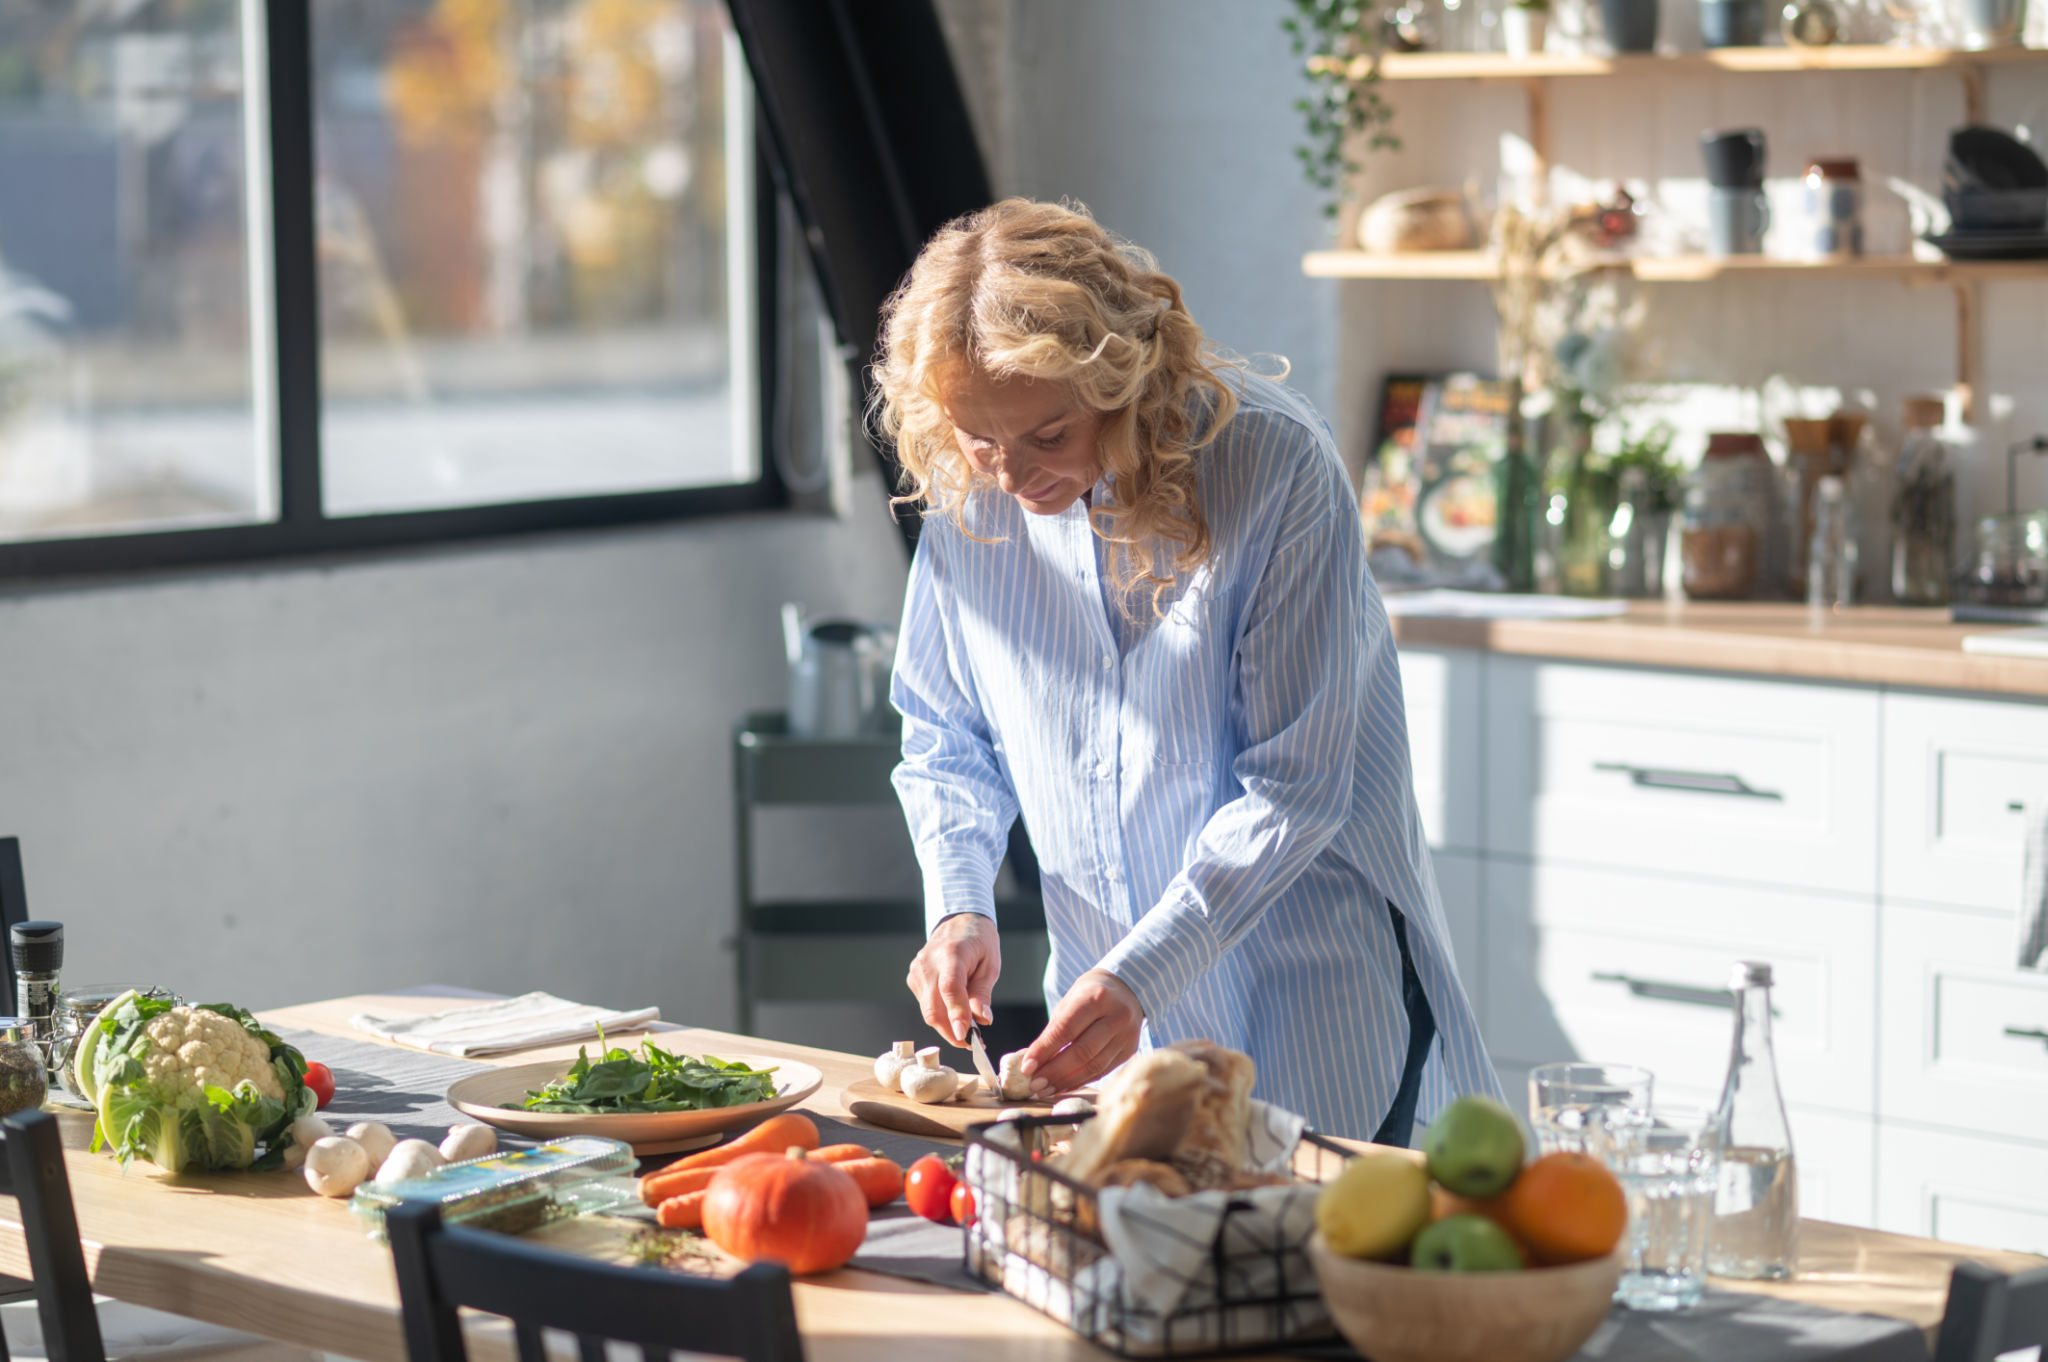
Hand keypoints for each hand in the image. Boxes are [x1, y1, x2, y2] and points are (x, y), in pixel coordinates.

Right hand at [906, 912, 1000, 1047]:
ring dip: (947, 1026)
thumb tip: (982, 1019)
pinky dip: (940, 1014)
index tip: (965, 1035)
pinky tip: (954, 1011)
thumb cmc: (978, 942)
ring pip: (928, 1011)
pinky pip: (926, 1005)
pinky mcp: (913, 978)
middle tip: (972, 1043)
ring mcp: (917, 971)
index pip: (950, 988)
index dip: (956, 1013)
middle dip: (952, 1031)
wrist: (958, 921)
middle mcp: (928, 962)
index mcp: (951, 953)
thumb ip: (982, 993)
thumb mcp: (990, 964)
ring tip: (967, 1028)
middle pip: (934, 1007)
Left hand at [1020, 969, 1144, 1097]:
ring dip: (1066, 1082)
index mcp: (1097, 997)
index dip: (1044, 1051)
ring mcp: (1127, 1035)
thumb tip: (1031, 1062)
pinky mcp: (1130, 1051)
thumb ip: (1053, 1032)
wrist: (1125, 990)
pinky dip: (1080, 1081)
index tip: (1026, 1068)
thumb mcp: (1069, 1003)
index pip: (1066, 1030)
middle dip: (1055, 1072)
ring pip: (1094, 1066)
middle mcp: (1117, 1016)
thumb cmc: (1089, 996)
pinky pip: (1102, 1071)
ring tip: (1045, 1089)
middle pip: (1082, 1052)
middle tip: (1034, 1084)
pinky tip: (1063, 1086)